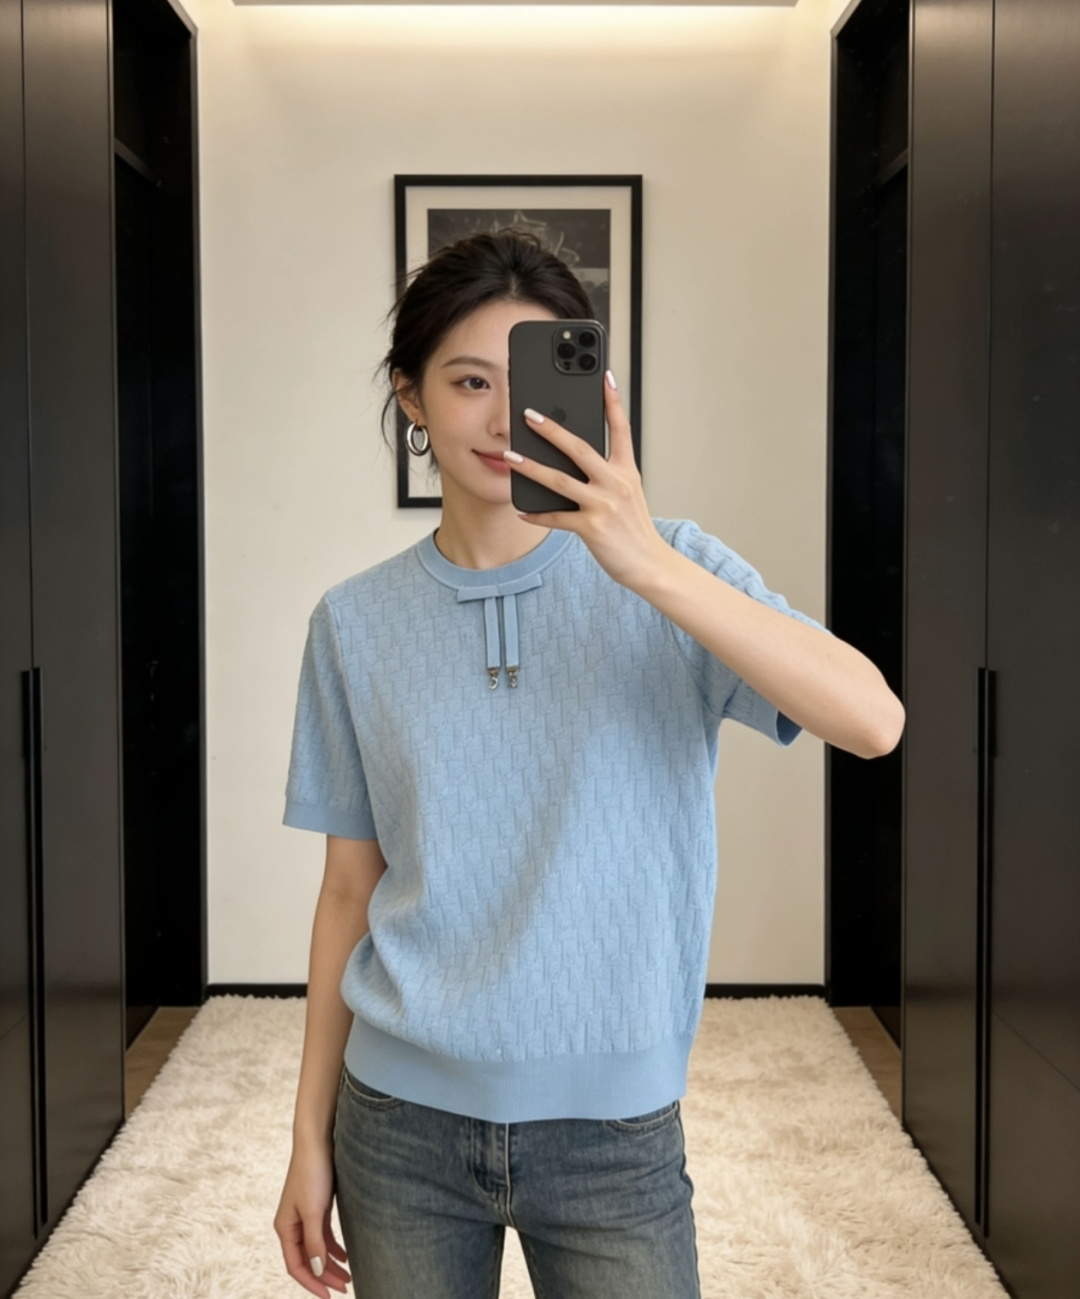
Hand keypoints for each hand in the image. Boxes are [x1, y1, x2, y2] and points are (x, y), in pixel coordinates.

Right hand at [273, 1142, 350, 1296]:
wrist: (318, 1141)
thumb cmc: (312, 1172)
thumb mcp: (314, 1210)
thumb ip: (314, 1242)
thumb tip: (317, 1271)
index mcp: (285, 1228)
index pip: (296, 1266)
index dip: (312, 1284)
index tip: (330, 1296)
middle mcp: (292, 1225)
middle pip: (307, 1260)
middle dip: (325, 1277)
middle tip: (345, 1288)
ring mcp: (304, 1216)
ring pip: (317, 1249)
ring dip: (331, 1264)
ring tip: (349, 1277)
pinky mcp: (317, 1207)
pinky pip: (323, 1236)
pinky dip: (333, 1248)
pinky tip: (346, 1256)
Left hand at [504, 371, 668, 589]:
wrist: (650, 564)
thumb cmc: (634, 529)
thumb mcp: (629, 493)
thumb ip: (608, 474)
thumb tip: (574, 458)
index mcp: (627, 471)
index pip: (621, 428)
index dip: (613, 401)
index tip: (604, 376)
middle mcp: (616, 483)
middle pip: (580, 448)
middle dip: (551, 429)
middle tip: (528, 414)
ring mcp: (603, 505)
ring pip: (560, 480)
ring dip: (531, 467)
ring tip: (510, 457)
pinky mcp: (591, 528)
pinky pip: (556, 518)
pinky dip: (537, 514)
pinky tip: (521, 510)